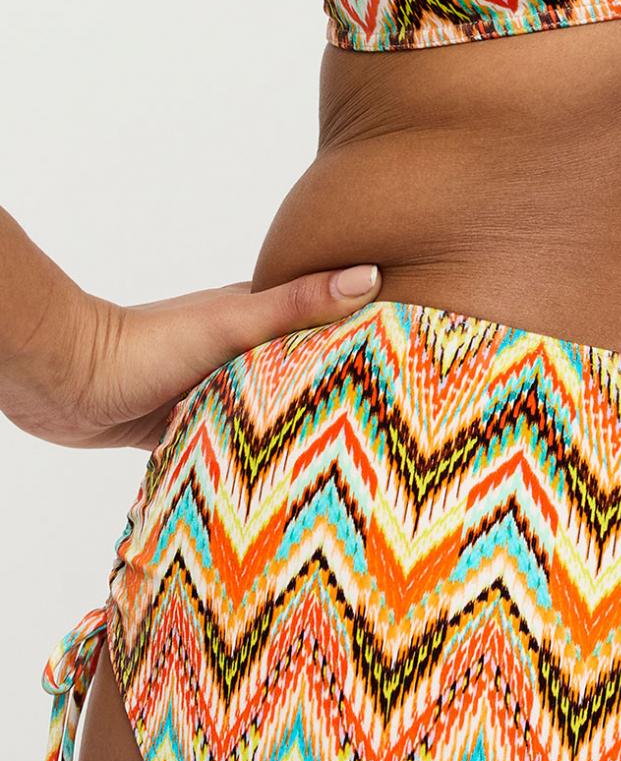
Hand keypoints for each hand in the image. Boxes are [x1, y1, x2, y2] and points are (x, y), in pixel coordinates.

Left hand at [1, 263, 383, 450]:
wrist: (68, 384)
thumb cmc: (144, 347)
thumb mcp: (232, 323)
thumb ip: (297, 305)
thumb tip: (369, 273)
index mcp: (256, 323)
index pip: (326, 329)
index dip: (367, 341)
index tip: (412, 362)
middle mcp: (241, 358)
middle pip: (304, 378)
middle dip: (341, 398)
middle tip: (395, 428)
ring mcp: (219, 396)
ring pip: (275, 418)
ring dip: (300, 436)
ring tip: (354, 466)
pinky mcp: (196, 432)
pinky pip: (241, 453)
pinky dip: (261, 466)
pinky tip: (291, 486)